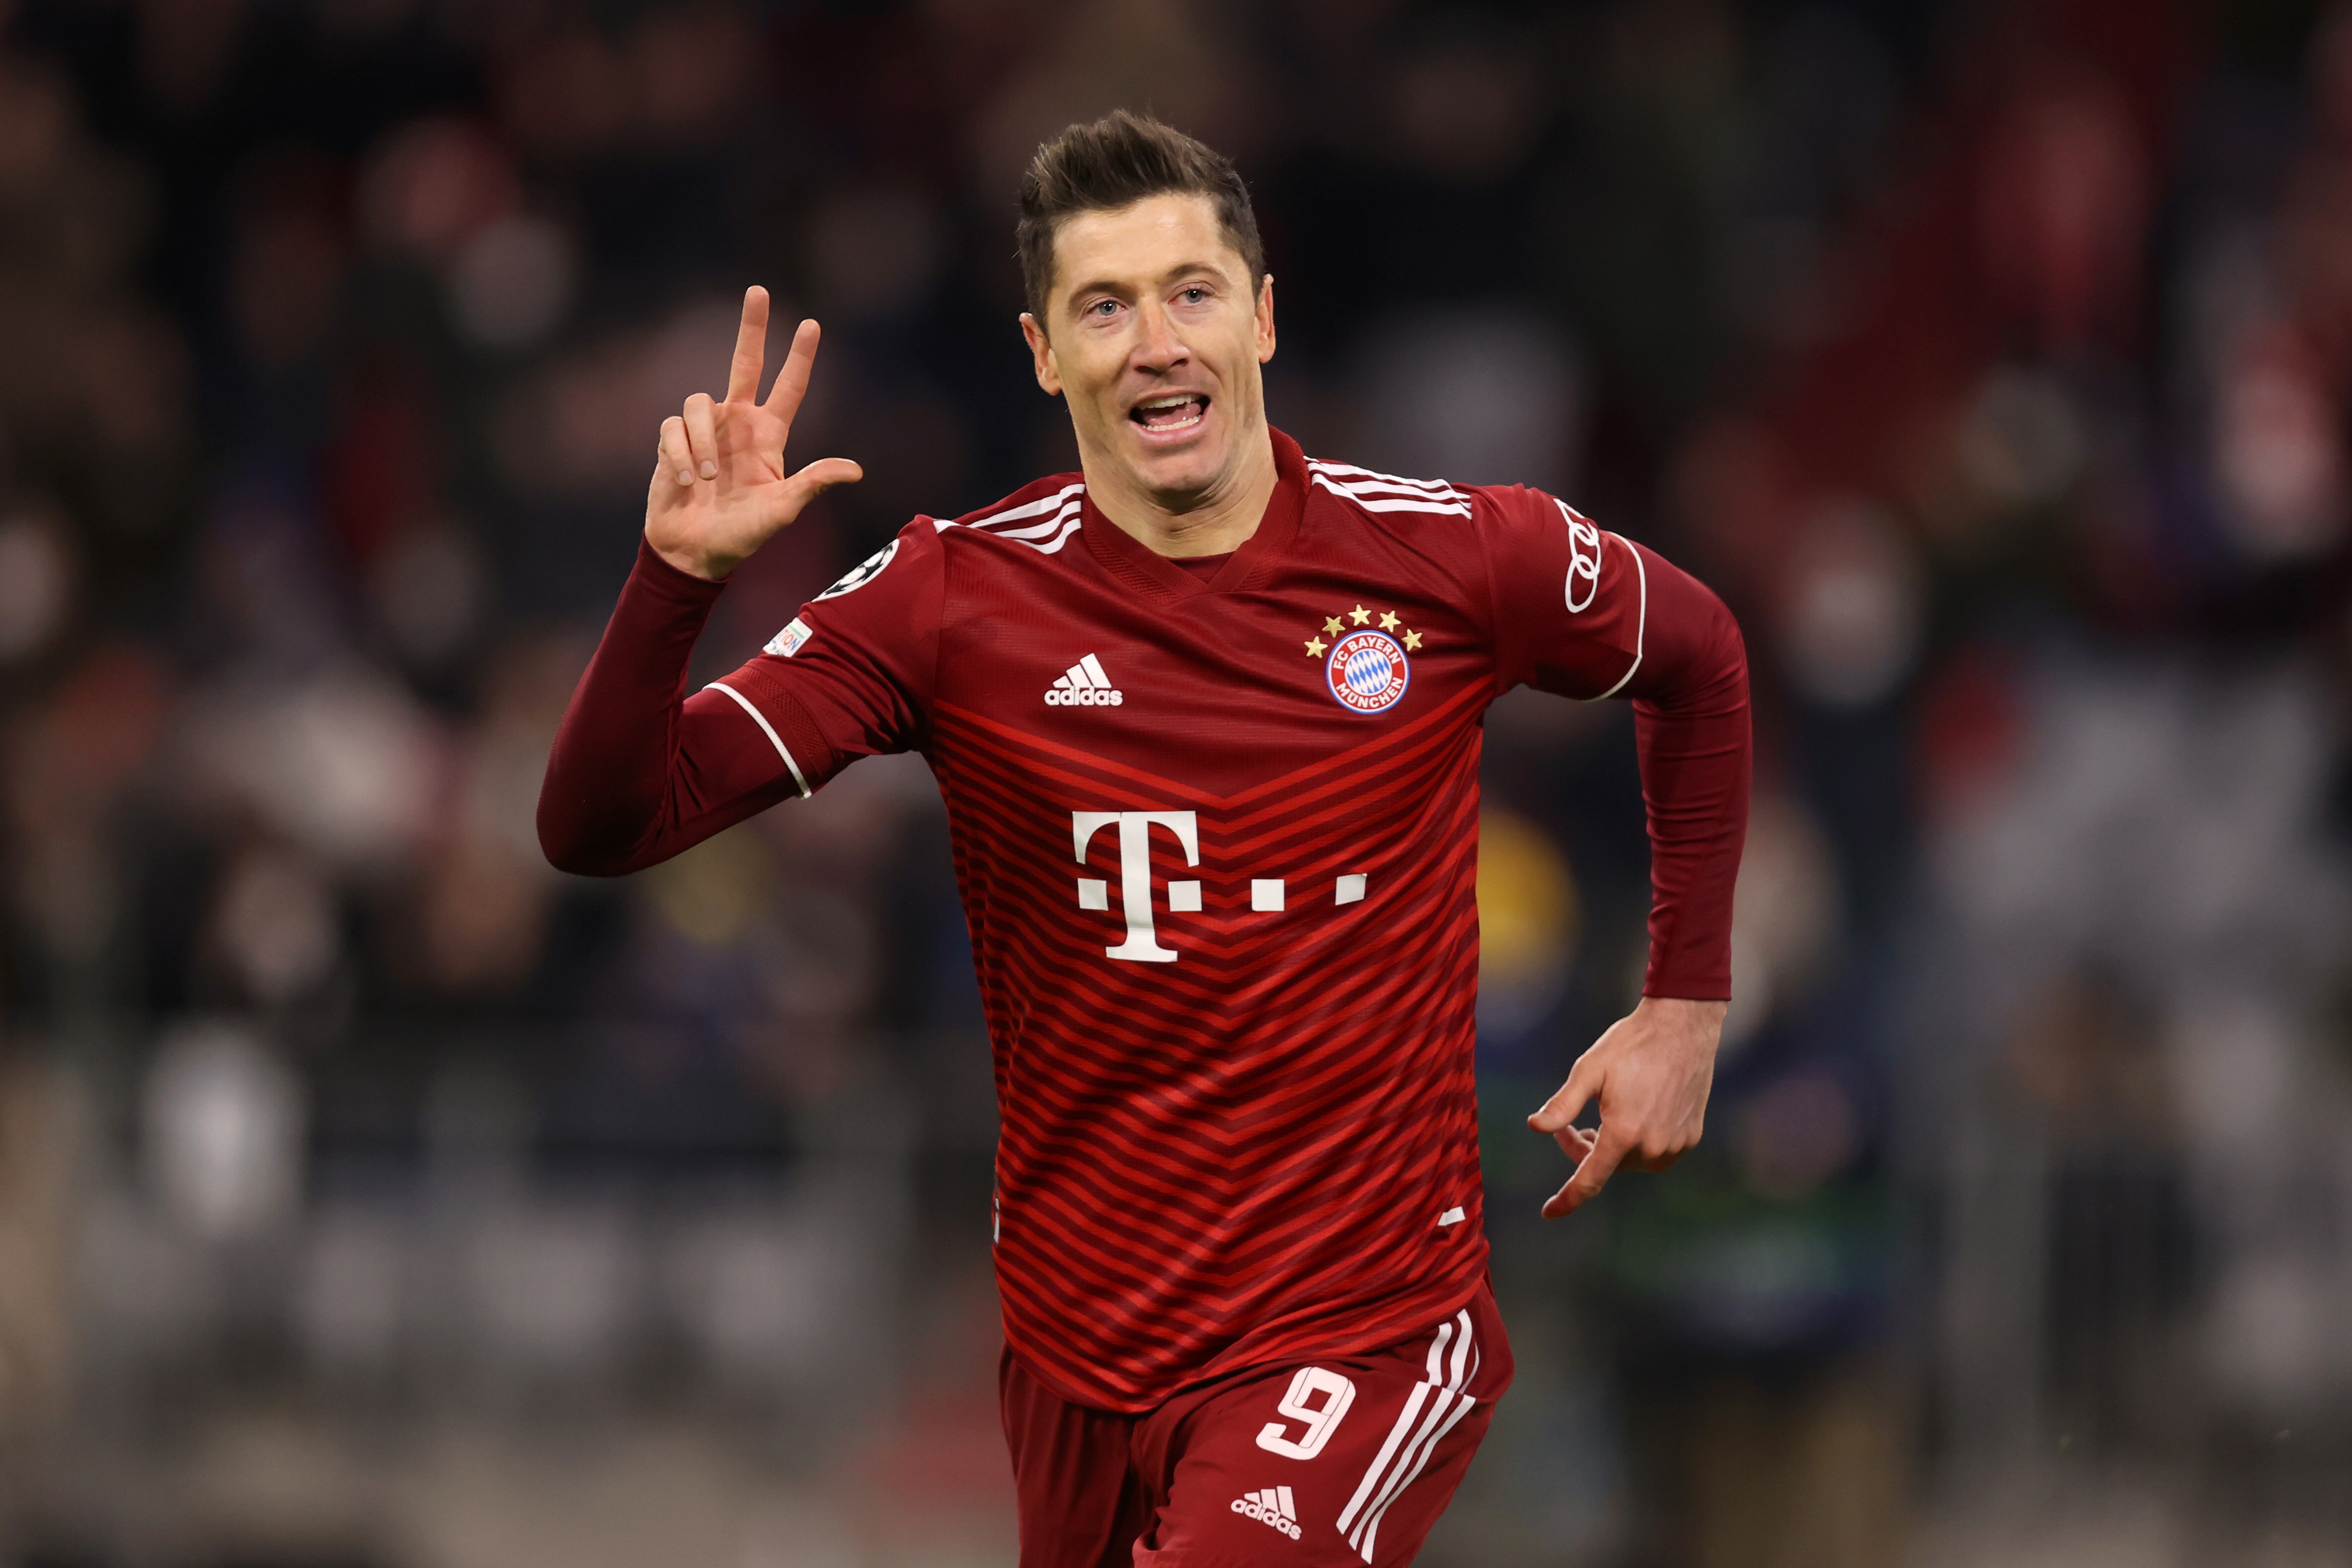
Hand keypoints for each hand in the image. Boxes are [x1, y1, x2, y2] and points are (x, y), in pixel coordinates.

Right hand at [647, 286, 862, 580]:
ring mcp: (705, 430)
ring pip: (699, 401)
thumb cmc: (742, 533)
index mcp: (769, 436)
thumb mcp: (783, 510)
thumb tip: (856, 470)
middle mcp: (738, 423)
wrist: (695, 551)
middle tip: (759, 290)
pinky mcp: (673, 440)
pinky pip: (673, 429)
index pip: (789, 388)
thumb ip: (814, 484)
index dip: (800, 358)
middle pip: (745, 363)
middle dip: (752, 327)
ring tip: (706, 477)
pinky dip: (680, 455)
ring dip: (702, 440)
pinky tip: (685, 481)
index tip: (812, 324)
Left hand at [1527, 996, 1724, 1218]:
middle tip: (1572, 1123)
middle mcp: (1652, 1146)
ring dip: (1611, 1147)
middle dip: (1583, 1149)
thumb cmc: (1631, 1045)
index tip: (1549, 1212)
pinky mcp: (1691, 1137)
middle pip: (1606, 1165)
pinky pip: (1655, 1153)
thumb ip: (1562, 1105)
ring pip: (1630, 1161)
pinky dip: (1636, 1143)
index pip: (1590, 1180)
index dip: (1568, 1199)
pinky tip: (1632, 1118)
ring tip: (1601, 1120)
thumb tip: (1534, 1127)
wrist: (1683, 1027)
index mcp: (1623, 1133)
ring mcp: (1675, 1144)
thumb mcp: (1589, 1070)